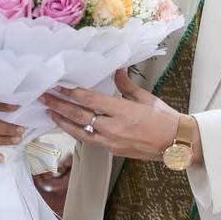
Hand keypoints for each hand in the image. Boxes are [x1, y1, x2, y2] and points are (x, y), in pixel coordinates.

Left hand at [41, 69, 197, 162]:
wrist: (176, 144)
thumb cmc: (164, 118)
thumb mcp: (145, 97)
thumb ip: (125, 84)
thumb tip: (116, 68)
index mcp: (123, 112)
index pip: (91, 101)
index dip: (72, 93)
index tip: (59, 86)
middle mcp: (114, 128)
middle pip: (80, 117)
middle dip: (59, 106)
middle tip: (43, 97)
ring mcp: (112, 142)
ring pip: (80, 132)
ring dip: (63, 121)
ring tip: (49, 112)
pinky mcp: (112, 151)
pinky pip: (90, 140)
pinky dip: (76, 132)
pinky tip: (68, 125)